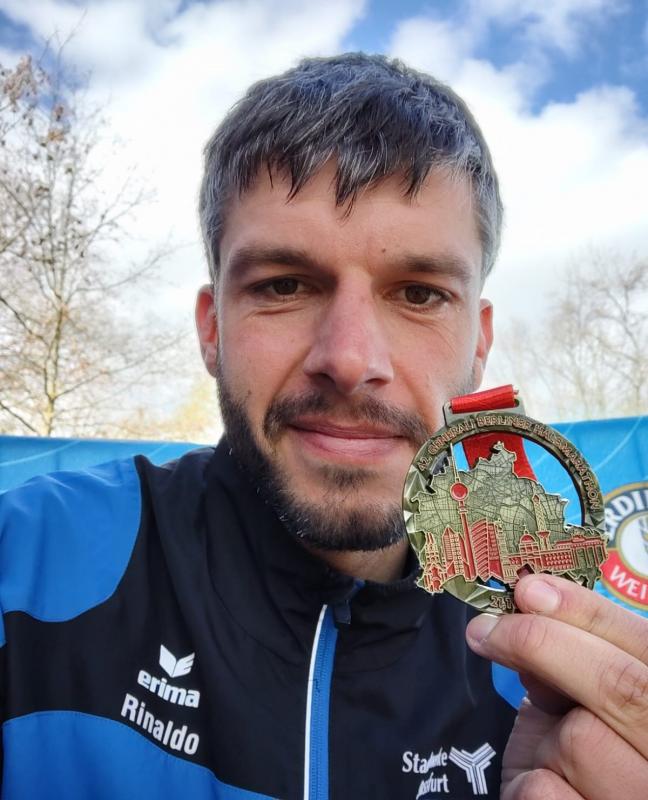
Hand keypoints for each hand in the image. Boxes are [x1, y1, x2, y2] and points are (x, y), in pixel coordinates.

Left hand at [465, 573, 647, 798]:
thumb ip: (575, 666)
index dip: (585, 611)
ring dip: (545, 737)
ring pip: (580, 740)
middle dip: (544, 645)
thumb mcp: (586, 706)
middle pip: (618, 685)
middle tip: (486, 631)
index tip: (530, 590)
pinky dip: (527, 782)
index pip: (642, 646)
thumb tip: (532, 617)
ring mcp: (640, 798)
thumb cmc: (591, 765)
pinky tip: (541, 786)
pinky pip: (544, 792)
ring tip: (551, 755)